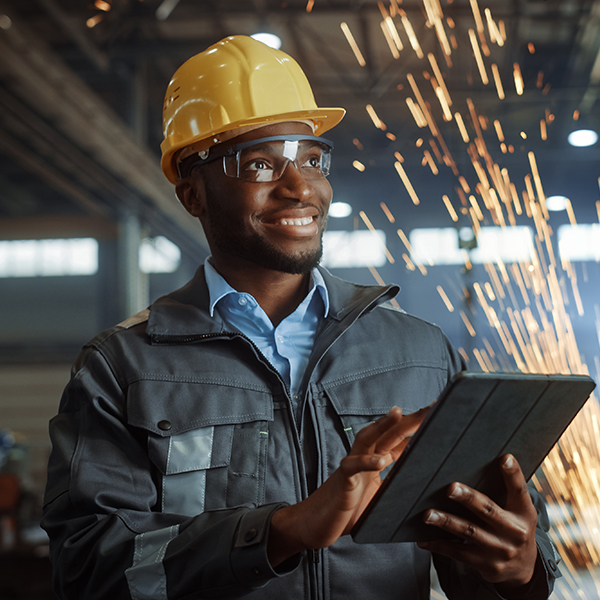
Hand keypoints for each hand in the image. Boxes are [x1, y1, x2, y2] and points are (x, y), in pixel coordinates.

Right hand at [268, 405, 428, 566]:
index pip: (400, 440)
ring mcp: (352, 467)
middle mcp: (364, 458)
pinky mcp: (342, 481)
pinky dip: (366, 462)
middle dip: (409, 419)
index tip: (437, 414)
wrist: (315, 524)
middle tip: (431, 406)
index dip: (418, 428)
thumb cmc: (347, 511)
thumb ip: (395, 485)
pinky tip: (381, 461)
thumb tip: (422, 482)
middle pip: (388, 432)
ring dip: (383, 425)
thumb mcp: (380, 497)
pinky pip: (353, 467)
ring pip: (368, 439)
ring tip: (399, 414)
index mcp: (376, 461)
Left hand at [417, 454, 538, 589]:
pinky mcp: (486, 565)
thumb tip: (488, 461)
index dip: (513, 474)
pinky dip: (439, 545)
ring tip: (428, 514)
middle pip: (487, 510)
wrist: (524, 569)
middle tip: (450, 488)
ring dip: (446, 522)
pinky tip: (423, 540)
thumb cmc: (514, 528)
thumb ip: (506, 490)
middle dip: (468, 498)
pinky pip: (458, 553)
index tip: (504, 458)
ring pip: (469, 532)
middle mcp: (514, 532)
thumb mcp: (519, 511)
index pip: (519, 490)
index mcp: (523, 512)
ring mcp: (500, 550)